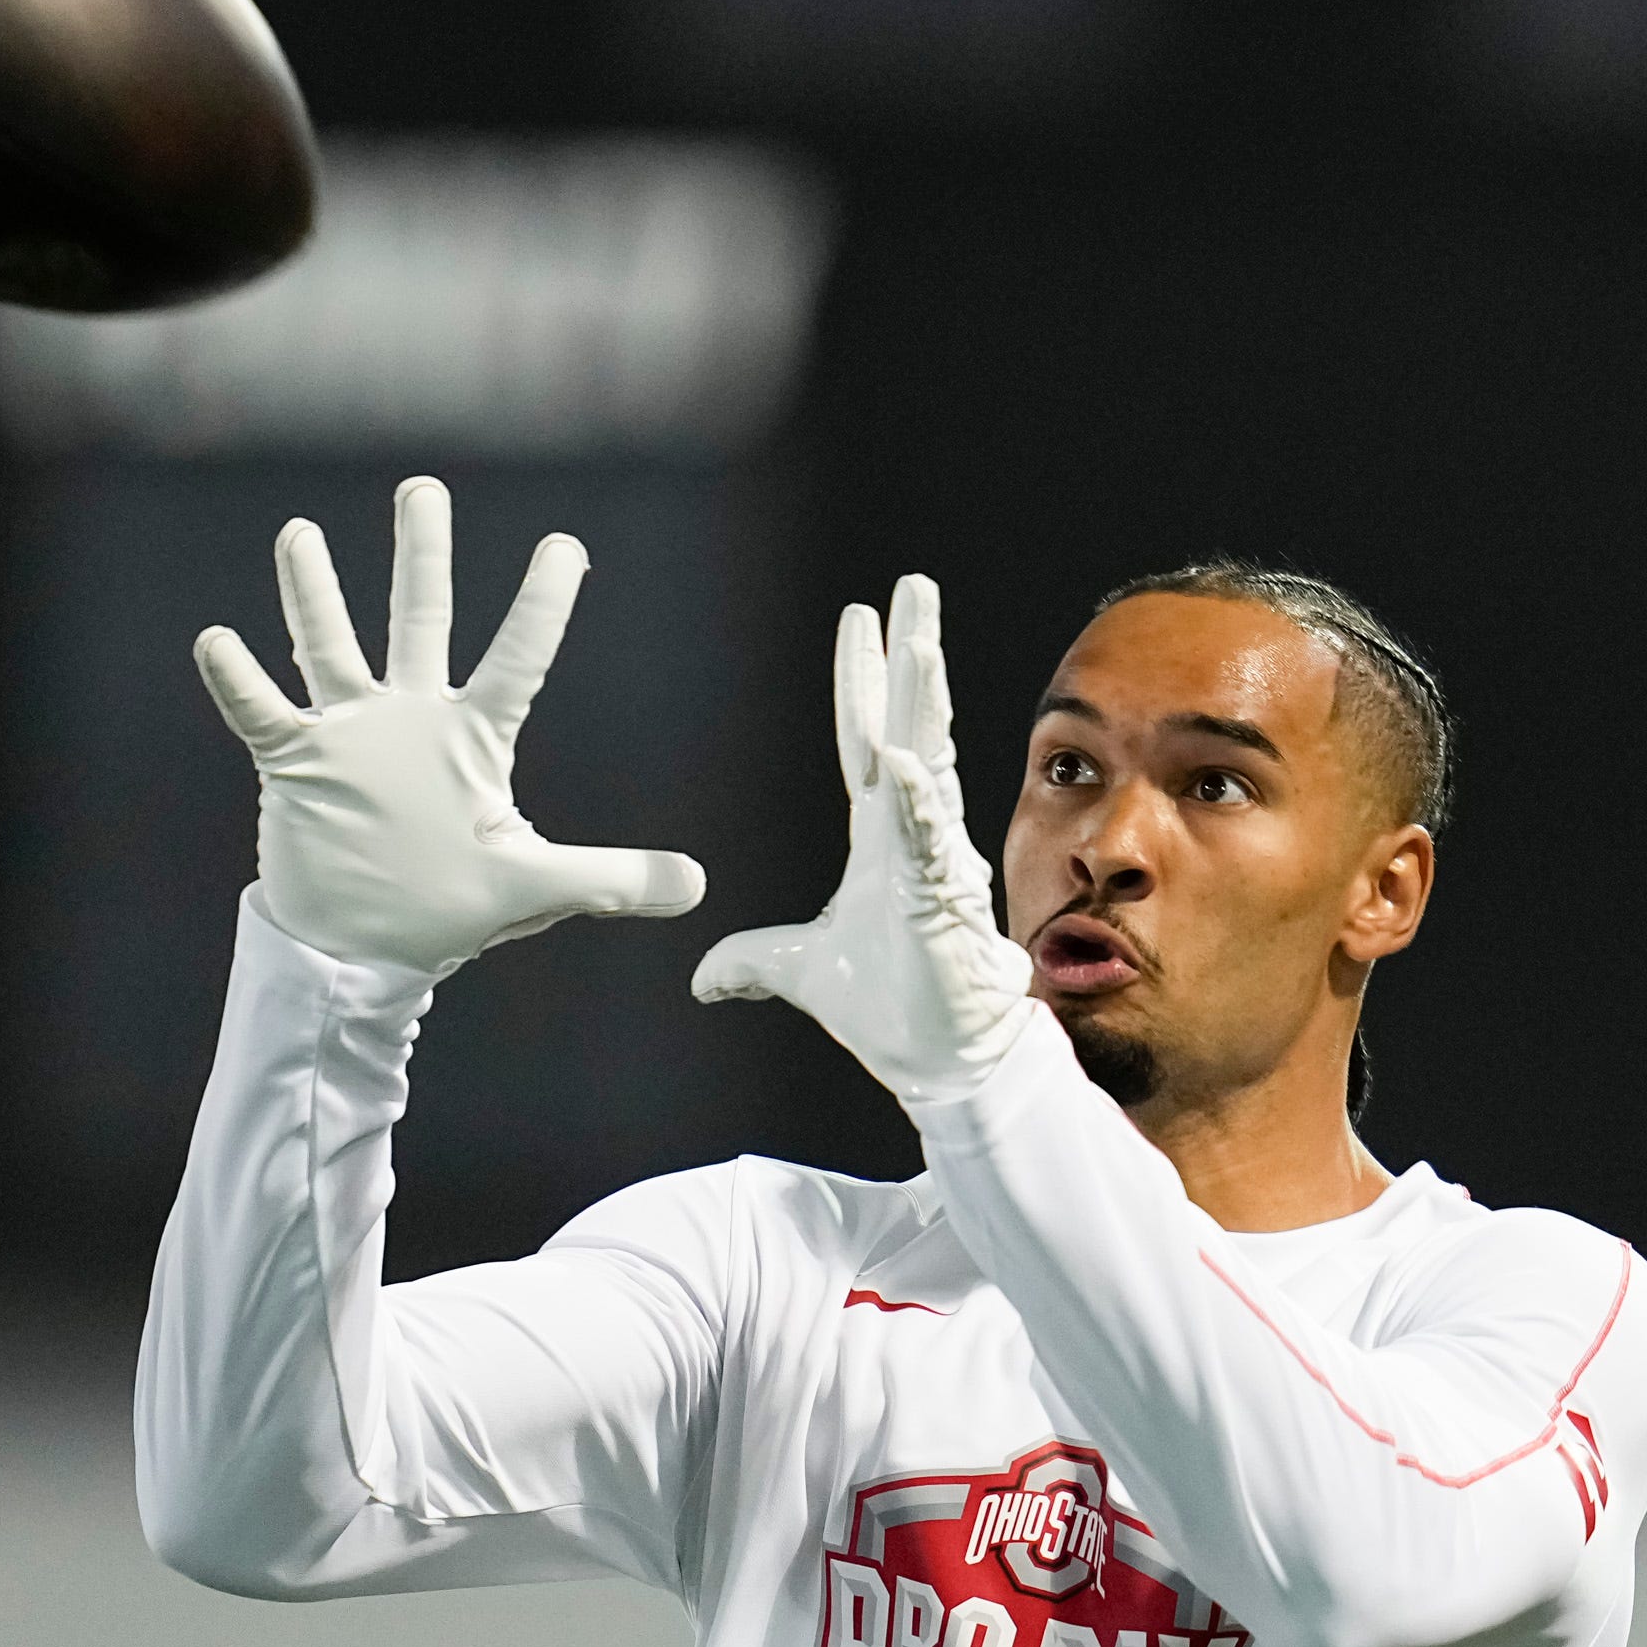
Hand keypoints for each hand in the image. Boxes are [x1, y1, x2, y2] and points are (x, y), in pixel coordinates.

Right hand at [193, 476, 707, 976]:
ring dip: (314, 593)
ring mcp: (351, 736)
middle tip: (424, 488)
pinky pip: (261, 713)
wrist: (362, 948)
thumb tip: (697, 883)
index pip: (518, 658)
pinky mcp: (298, 762)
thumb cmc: (448, 908)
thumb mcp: (535, 888)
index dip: (542, 604)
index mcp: (473, 739)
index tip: (565, 546)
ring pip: (331, 647)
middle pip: (420, 620)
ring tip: (299, 533)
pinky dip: (239, 681)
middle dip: (421, 555)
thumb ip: (612, 878)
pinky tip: (217, 641)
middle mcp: (412, 720)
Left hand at [692, 573, 1033, 1104]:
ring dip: (922, 702)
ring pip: (928, 761)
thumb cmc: (894, 1010)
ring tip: (920, 639)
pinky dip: (915, 800)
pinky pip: (927, 839)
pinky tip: (904, 758)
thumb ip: (753, 961)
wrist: (940, 1061)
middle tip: (912, 586)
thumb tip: (705, 979)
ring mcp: (931, 861)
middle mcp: (911, 834)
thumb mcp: (800, 972)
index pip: (866, 741)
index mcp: (881, 838)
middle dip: (910, 654)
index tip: (859, 620)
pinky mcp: (941, 900)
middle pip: (909, 724)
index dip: (861, 681)